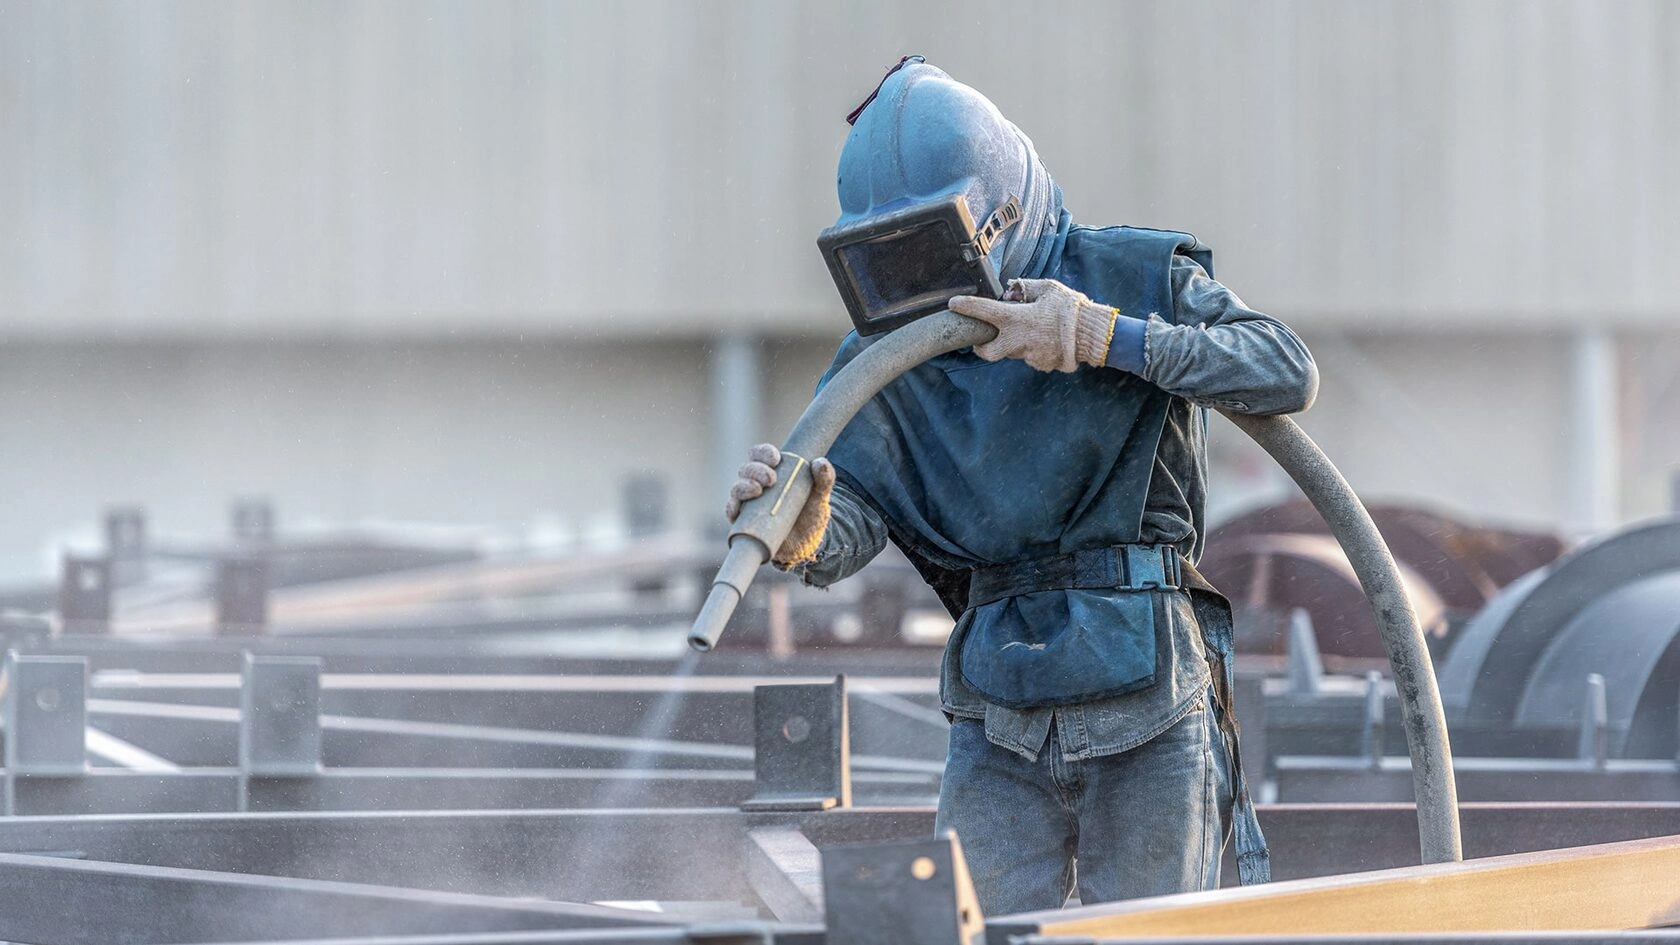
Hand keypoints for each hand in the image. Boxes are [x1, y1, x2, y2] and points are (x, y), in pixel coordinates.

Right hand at [725, 443, 835, 567]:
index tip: (776, 458)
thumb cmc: (811, 515)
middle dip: (756, 470)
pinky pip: (731, 511)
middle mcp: (756, 484)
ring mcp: (748, 503)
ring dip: (743, 486)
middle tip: (771, 479)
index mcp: (773, 471)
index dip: (764, 453)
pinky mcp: (743, 521)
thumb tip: (820, 463)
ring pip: (737, 488)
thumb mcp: (821, 496)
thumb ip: (825, 479)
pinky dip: (732, 507)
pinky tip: (738, 507)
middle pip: (747, 469)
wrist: (806, 544)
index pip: (760, 455)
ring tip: (758, 490)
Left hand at [949, 278, 1118, 372]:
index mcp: (1016, 318)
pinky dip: (1033, 349)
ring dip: (1014, 343)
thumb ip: (1026, 287)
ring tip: (1032, 331)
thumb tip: (1012, 289)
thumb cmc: (1071, 308)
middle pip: (986, 352)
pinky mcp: (1040, 365)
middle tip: (983, 339)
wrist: (1094, 334)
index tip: (954, 304)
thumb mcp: (1048, 288)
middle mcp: (1017, 340)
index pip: (983, 311)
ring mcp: (1028, 356)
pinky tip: (1045, 340)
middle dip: (981, 347)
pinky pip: (1030, 357)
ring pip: (1011, 352)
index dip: (965, 307)